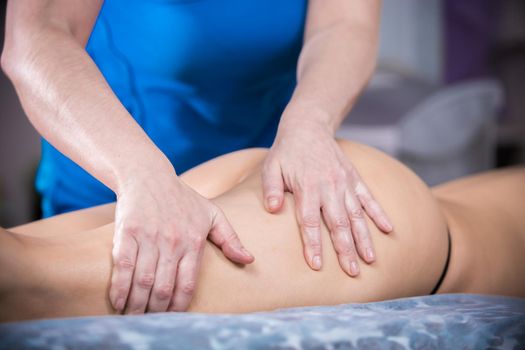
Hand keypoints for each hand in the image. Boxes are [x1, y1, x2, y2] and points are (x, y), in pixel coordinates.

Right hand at [109, 162, 253, 313]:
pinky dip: (119, 288)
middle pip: (164, 287)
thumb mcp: (213, 214)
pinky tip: (118, 302)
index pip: (188, 283)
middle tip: (151, 321)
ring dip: (137, 305)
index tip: (174, 317)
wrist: (149, 176)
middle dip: (157, 311)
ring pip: (143, 281)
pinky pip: (122, 267)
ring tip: (134, 317)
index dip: (180, 305)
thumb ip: (230, 239)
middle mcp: (172, 241)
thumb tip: (249, 260)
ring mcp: (149, 237)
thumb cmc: (183, 198)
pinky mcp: (127, 232)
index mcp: (194, 241)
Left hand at [262, 121, 391, 275]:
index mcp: (307, 187)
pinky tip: (388, 229)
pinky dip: (379, 214)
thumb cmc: (286, 151)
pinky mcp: (354, 178)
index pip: (310, 221)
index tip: (317, 265)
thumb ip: (271, 188)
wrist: (309, 126)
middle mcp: (329, 187)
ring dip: (364, 238)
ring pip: (357, 215)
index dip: (313, 244)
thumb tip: (272, 210)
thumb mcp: (271, 166)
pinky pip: (369, 198)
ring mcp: (345, 182)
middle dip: (345, 250)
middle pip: (338, 223)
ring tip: (370, 260)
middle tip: (352, 272)